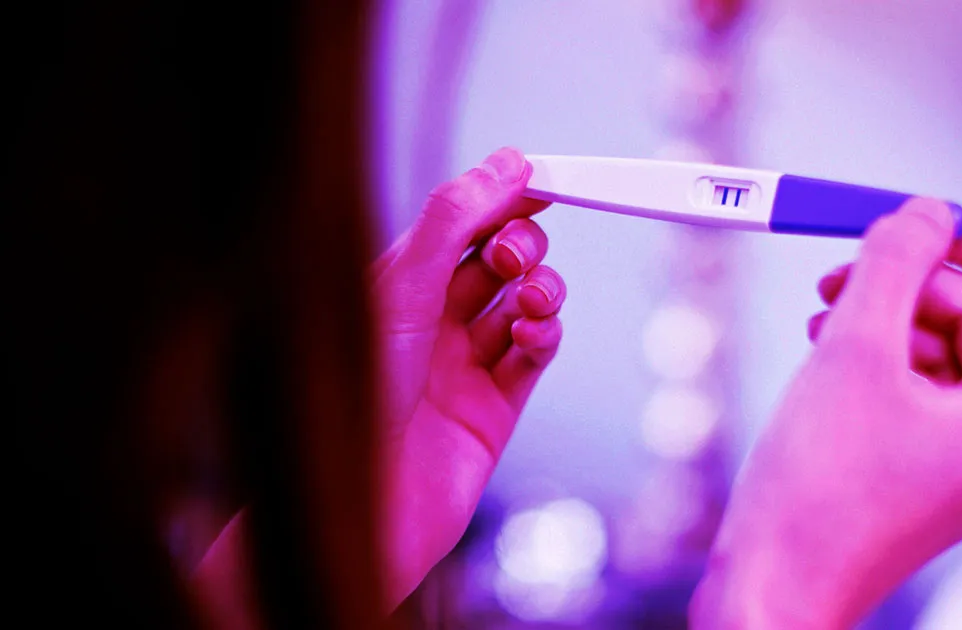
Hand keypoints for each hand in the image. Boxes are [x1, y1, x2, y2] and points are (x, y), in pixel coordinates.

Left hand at [371, 147, 565, 607]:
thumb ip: (455, 217)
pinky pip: (536, 353)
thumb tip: (504, 164)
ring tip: (530, 298)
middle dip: (520, 245)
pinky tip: (535, 331)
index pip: (461, 223)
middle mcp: (430, 322)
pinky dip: (546, 332)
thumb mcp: (403, 284)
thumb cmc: (358, 396)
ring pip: (524, 303)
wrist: (367, 500)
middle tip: (514, 257)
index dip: (501, 197)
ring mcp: (464, 364)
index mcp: (397, 286)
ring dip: (540, 289)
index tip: (540, 179)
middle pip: (498, 260)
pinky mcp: (496, 407)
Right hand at [690, 199, 961, 628]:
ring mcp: (958, 463)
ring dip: (889, 318)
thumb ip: (894, 264)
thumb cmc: (815, 493)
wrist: (771, 586)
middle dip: (919, 283)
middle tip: (848, 268)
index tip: (941, 226)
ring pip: (944, 356)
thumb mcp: (853, 351)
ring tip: (823, 316)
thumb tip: (926, 212)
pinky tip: (824, 352)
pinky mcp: (914, 473)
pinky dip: (875, 360)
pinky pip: (914, 393)